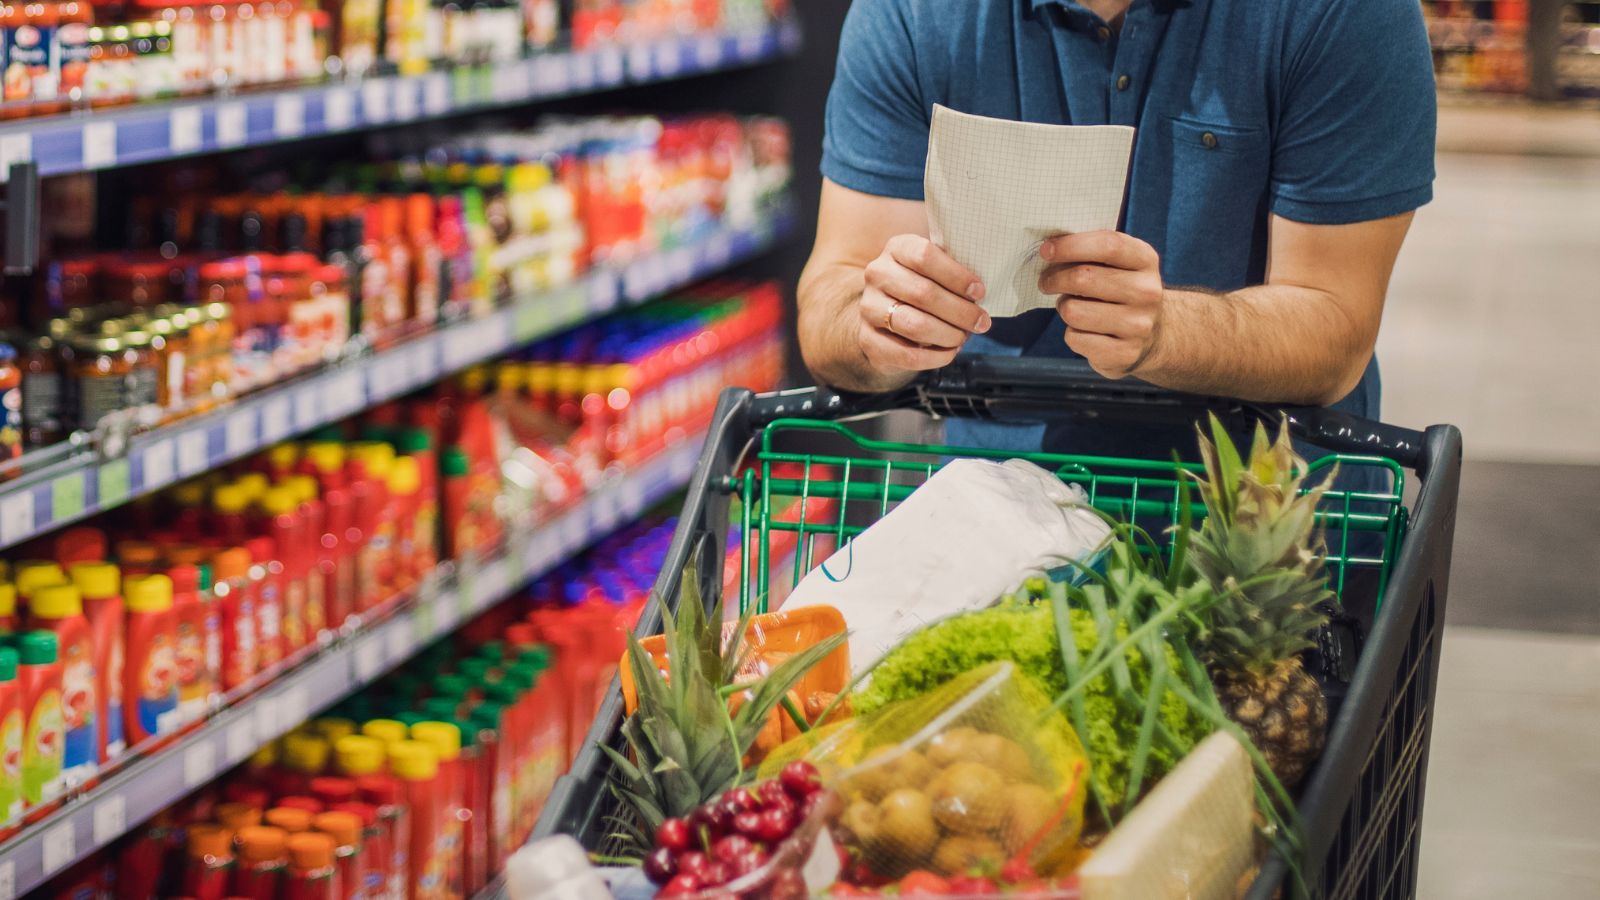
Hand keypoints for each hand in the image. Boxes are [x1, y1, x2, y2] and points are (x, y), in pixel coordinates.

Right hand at [857, 234, 990, 375]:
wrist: (886, 314)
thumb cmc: (922, 286)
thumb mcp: (935, 269)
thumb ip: (953, 272)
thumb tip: (980, 292)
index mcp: (897, 248)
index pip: (924, 256)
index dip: (956, 276)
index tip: (979, 292)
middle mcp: (877, 274)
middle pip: (923, 293)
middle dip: (960, 311)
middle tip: (982, 322)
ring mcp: (868, 307)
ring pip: (914, 324)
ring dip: (948, 334)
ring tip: (963, 337)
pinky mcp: (868, 339)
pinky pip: (906, 354)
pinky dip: (935, 357)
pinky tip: (949, 352)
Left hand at [1039, 231, 1164, 377]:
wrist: (1152, 336)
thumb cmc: (1120, 291)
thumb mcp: (1118, 264)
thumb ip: (1091, 252)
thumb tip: (1049, 250)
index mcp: (1145, 260)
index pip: (1108, 245)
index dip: (1071, 245)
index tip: (1046, 250)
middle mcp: (1147, 292)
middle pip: (1084, 278)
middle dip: (1054, 279)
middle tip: (1046, 281)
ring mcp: (1138, 325)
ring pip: (1074, 311)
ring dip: (1064, 307)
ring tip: (1071, 307)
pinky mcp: (1125, 353)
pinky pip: (1075, 339)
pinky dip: (1071, 334)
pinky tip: (1084, 330)